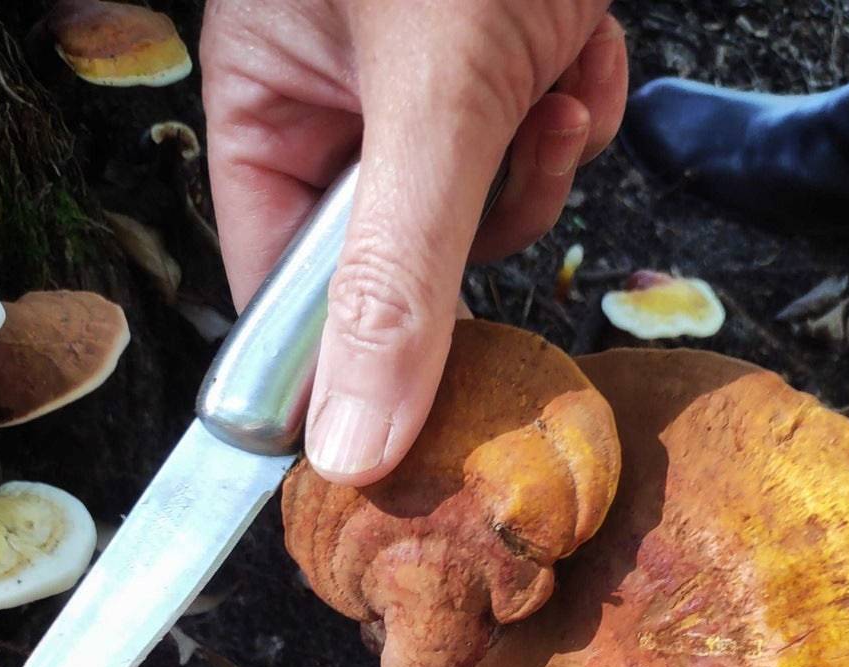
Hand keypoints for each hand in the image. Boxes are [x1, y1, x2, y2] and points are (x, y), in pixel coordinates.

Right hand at [200, 0, 625, 484]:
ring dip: (539, 154)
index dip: (344, 357)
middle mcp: (338, 99)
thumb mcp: (433, 94)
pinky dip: (573, 104)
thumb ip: (400, 278)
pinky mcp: (497, 67)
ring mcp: (422, 86)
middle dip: (479, 215)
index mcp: (270, 95)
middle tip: (510, 146)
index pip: (283, 284)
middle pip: (402, 261)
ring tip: (554, 66)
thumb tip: (353, 442)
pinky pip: (535, 145)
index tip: (399, 424)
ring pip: (481, 210)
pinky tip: (578, 41)